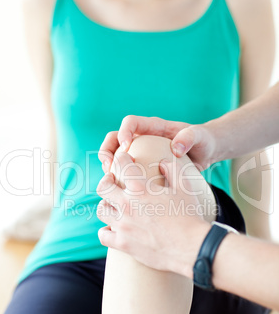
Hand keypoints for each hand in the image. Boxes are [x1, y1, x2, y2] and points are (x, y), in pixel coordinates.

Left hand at [96, 151, 210, 276]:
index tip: (124, 159)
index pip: (122, 165)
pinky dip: (106, 231)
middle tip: (112, 181)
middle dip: (106, 180)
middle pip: (103, 187)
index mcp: (141, 189)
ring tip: (114, 205)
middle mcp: (127, 205)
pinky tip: (113, 228)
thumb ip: (173, 170)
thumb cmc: (189, 216)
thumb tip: (163, 161)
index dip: (121, 158)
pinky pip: (103, 235)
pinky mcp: (123, 244)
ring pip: (101, 210)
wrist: (192, 247)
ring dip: (107, 205)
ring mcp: (123, 226)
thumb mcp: (185, 188)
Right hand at [98, 115, 217, 173]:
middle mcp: (143, 137)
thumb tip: (175, 148)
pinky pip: (127, 170)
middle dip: (107, 149)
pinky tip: (123, 191)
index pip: (131, 122)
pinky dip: (120, 178)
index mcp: (153, 127)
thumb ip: (189, 137)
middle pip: (115, 137)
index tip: (126, 146)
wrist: (205, 152)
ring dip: (109, 165)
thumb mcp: (199, 137)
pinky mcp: (143, 165)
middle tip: (108, 165)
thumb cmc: (202, 140)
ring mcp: (141, 151)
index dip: (124, 132)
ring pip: (116, 155)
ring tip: (110, 178)